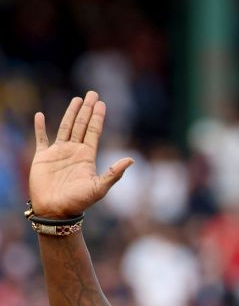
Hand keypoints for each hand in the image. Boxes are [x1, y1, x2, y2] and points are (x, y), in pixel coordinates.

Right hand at [29, 91, 132, 218]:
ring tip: (77, 99)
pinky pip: (41, 138)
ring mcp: (58, 153)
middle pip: (81, 125)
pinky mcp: (43, 157)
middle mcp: (74, 151)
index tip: (102, 103)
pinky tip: (40, 115)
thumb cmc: (79, 202)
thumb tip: (131, 160)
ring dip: (70, 113)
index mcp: (87, 156)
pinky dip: (39, 127)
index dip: (97, 117)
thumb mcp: (99, 187)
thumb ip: (114, 173)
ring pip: (65, 127)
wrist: (56, 211)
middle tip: (92, 93)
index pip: (93, 131)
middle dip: (87, 110)